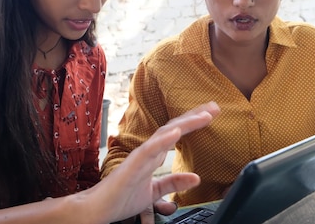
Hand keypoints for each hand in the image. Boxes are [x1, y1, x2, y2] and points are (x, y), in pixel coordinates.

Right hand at [89, 101, 219, 223]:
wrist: (99, 209)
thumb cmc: (122, 197)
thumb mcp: (155, 192)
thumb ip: (173, 183)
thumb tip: (196, 178)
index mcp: (154, 155)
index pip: (176, 133)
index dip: (194, 122)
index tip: (212, 113)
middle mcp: (148, 150)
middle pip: (174, 127)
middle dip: (194, 116)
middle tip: (215, 106)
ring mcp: (140, 156)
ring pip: (165, 134)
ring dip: (185, 124)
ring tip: (203, 115)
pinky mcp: (132, 165)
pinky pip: (149, 150)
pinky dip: (163, 140)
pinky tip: (176, 133)